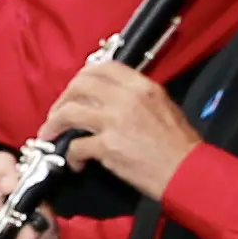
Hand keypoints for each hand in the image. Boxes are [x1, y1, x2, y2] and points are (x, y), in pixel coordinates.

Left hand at [39, 60, 199, 201]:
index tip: (74, 90)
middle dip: (61, 100)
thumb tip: (110, 100)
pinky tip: (76, 163)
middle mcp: (126, 98)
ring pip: (69, 113)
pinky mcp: (108, 147)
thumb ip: (136, 98)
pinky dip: (69, 155)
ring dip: (54, 125)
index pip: (102, 68)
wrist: (187, 170)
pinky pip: (75, 146)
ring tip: (50, 136)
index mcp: (141, 86)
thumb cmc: (179, 144)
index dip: (81, 77)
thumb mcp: (162, 106)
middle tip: (56, 114)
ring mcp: (115, 121)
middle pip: (79, 86)